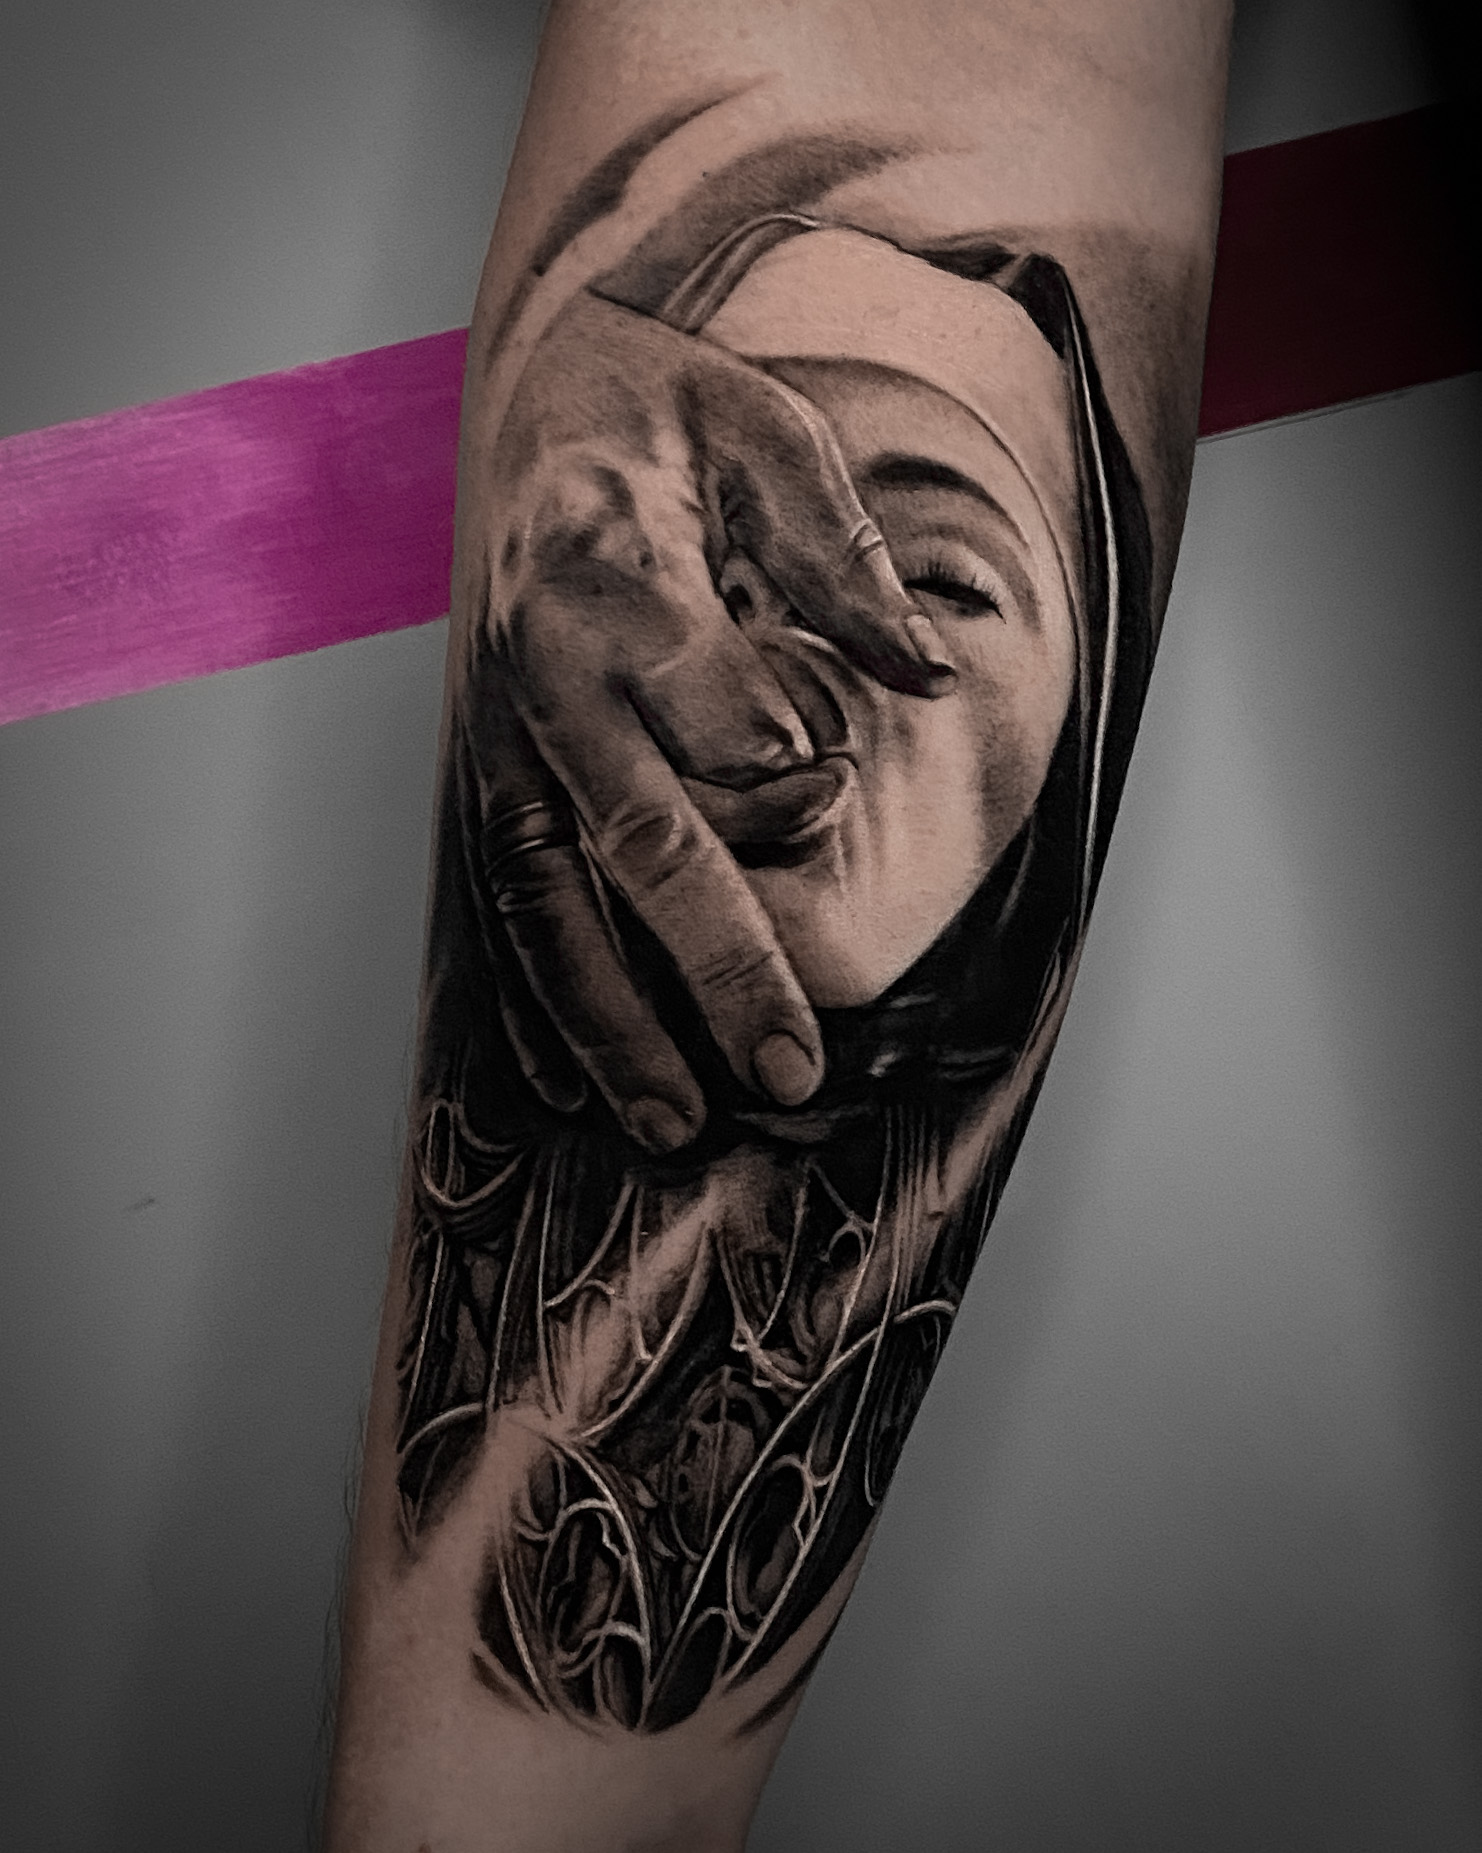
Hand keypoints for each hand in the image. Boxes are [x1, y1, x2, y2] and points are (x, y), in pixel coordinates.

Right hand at [455, 291, 953, 1151]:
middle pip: (632, 833)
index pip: (699, 684)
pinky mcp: (486, 769)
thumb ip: (841, 556)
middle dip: (712, 957)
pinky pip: (506, 898)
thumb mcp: (769, 434)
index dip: (763, 745)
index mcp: (617, 567)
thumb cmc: (670, 419)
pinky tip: (571, 1080)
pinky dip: (538, 992)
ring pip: (550, 897)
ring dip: (610, 1017)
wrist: (540, 402)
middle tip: (788, 1069)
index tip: (825, 786)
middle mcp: (545, 668)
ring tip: (675, 1122)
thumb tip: (927, 673)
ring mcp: (501, 731)